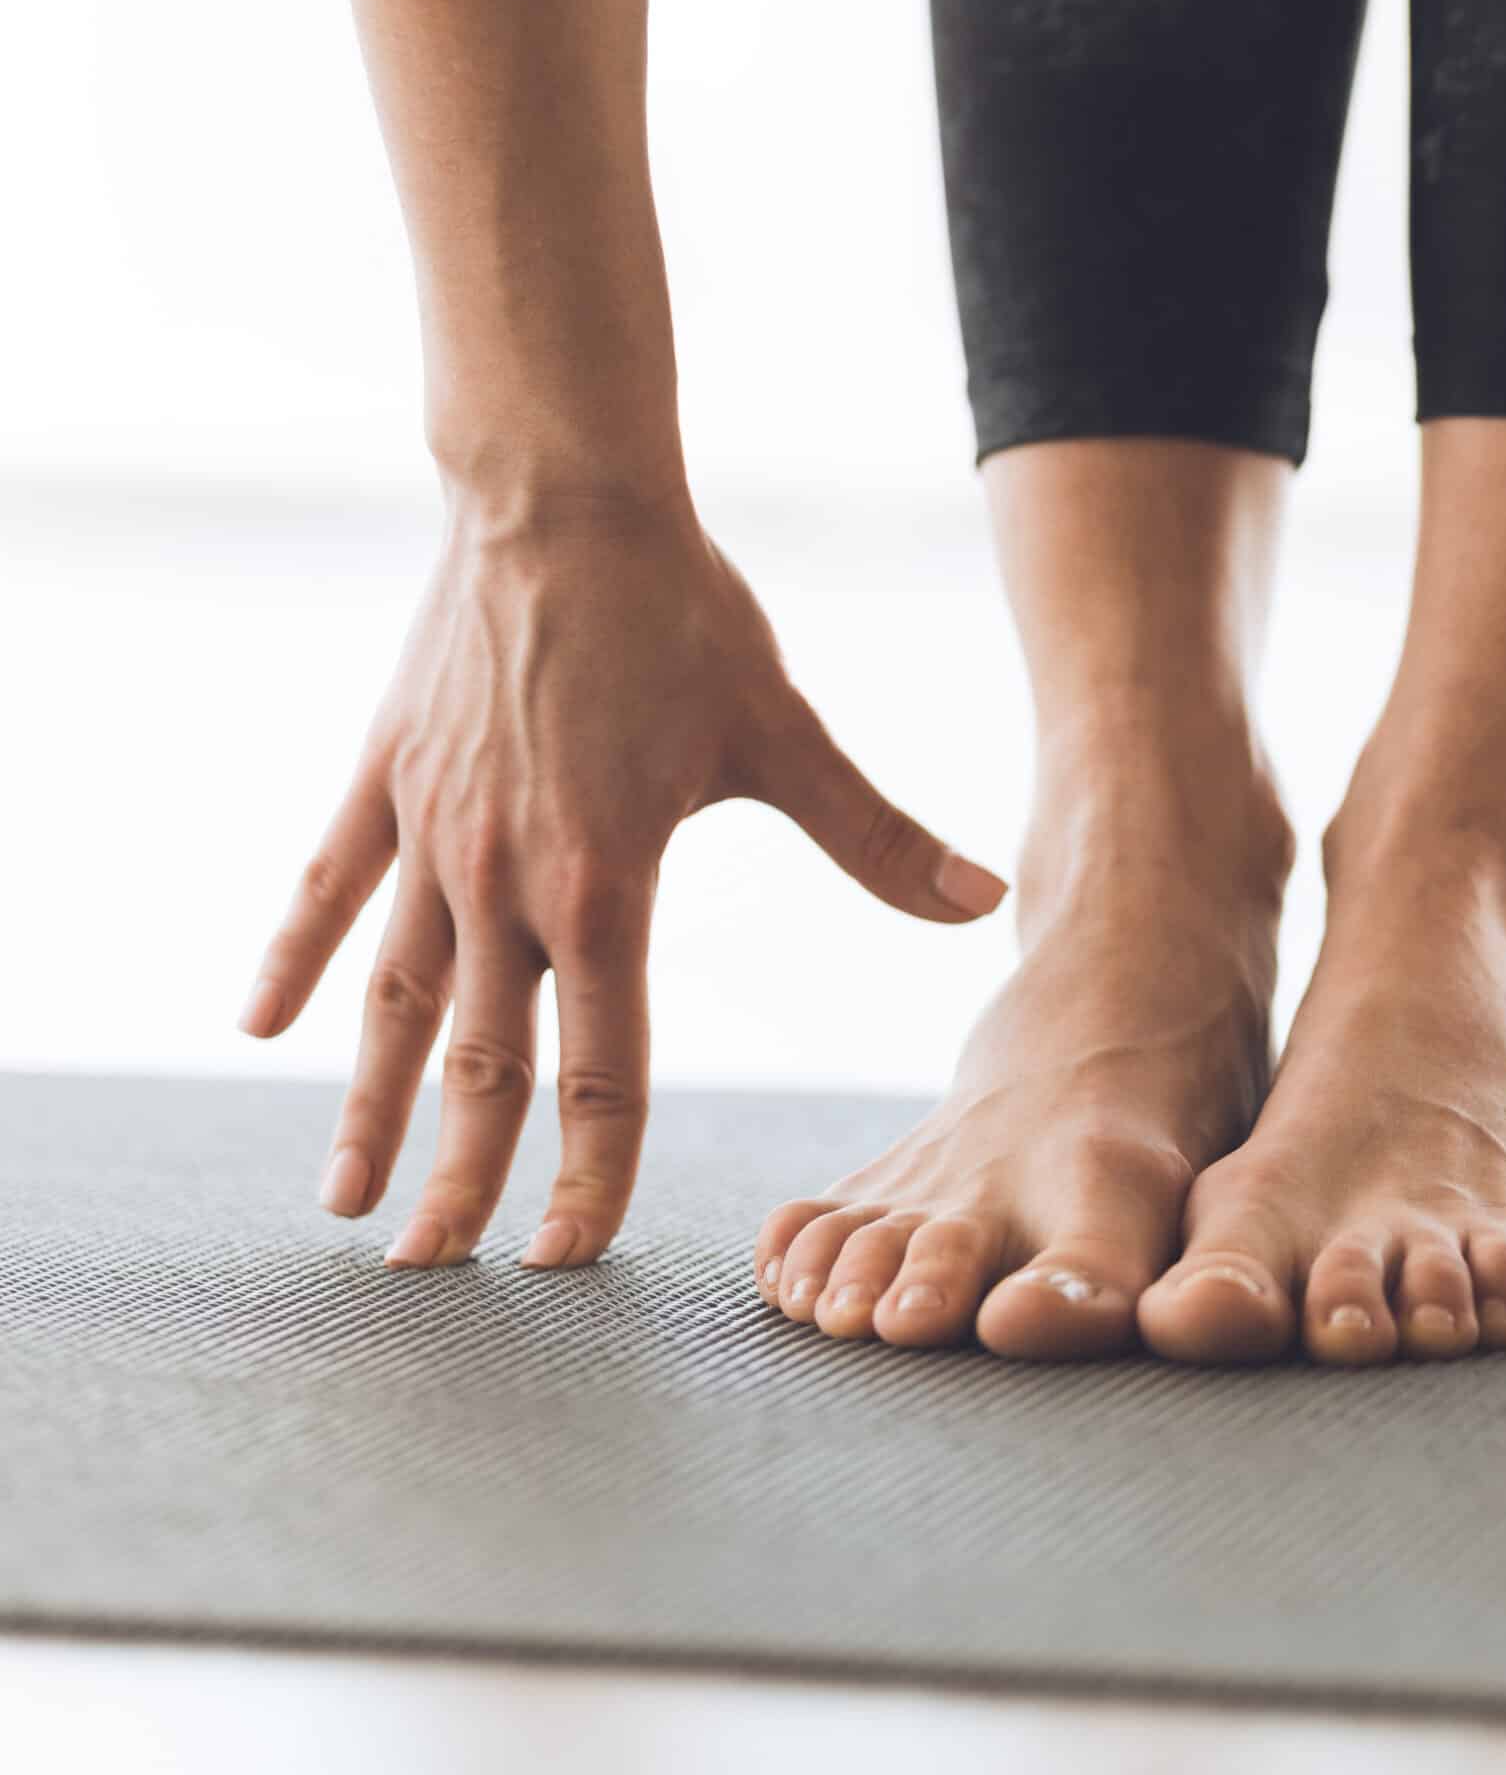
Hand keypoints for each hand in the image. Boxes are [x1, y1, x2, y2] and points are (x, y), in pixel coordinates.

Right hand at [237, 494, 1005, 1269]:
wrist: (561, 496)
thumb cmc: (682, 613)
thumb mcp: (786, 731)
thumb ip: (875, 836)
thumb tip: (981, 904)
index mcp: (605, 886)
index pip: (600, 1068)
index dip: (586, 1173)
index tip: (567, 1258)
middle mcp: (504, 879)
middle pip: (482, 1066)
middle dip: (460, 1180)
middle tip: (433, 1278)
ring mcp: (431, 835)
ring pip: (394, 1003)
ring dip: (367, 1107)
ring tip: (346, 1202)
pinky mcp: (384, 780)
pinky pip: (324, 890)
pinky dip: (292, 958)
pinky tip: (256, 1027)